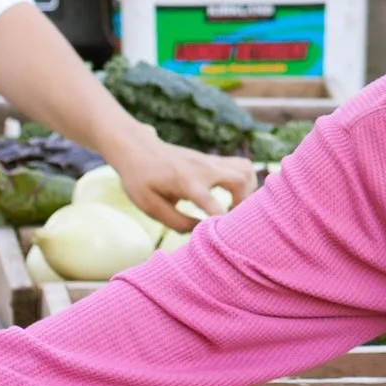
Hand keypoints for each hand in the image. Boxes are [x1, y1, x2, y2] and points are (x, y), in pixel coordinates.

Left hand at [104, 126, 255, 232]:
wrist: (137, 149)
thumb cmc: (140, 180)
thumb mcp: (150, 206)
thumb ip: (177, 221)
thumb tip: (201, 232)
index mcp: (186, 182)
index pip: (214, 203)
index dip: (222, 221)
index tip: (223, 236)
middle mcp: (203, 169)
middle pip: (240, 180)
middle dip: (244, 203)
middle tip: (234, 218)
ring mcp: (210, 161)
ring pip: (246, 169)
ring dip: (248, 190)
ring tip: (235, 206)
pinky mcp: (212, 159)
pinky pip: (241, 165)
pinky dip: (245, 180)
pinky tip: (233, 194)